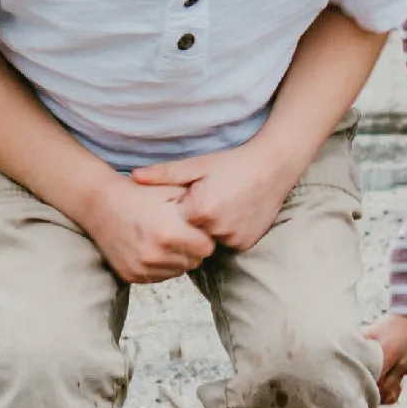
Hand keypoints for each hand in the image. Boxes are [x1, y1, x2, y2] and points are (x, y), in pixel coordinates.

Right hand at [85, 175, 216, 283]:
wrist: (100, 204)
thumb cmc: (140, 194)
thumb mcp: (171, 190)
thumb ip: (198, 205)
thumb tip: (219, 218)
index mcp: (170, 233)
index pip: (207, 248)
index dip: (204, 237)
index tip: (196, 228)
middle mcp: (156, 255)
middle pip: (194, 262)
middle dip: (192, 249)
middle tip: (179, 233)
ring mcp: (142, 267)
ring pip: (178, 271)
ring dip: (177, 259)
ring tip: (165, 239)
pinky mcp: (131, 275)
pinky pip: (158, 276)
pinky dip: (160, 265)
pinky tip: (151, 247)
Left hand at [131, 142, 299, 253]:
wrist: (273, 167)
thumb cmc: (232, 163)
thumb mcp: (197, 165)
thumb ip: (164, 174)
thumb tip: (133, 177)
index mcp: (199, 209)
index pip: (173, 220)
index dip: (175, 208)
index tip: (184, 196)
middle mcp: (216, 229)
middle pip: (190, 233)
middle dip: (192, 221)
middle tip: (207, 199)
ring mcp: (233, 239)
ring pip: (208, 241)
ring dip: (209, 228)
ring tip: (222, 204)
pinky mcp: (246, 244)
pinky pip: (227, 243)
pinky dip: (226, 233)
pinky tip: (233, 213)